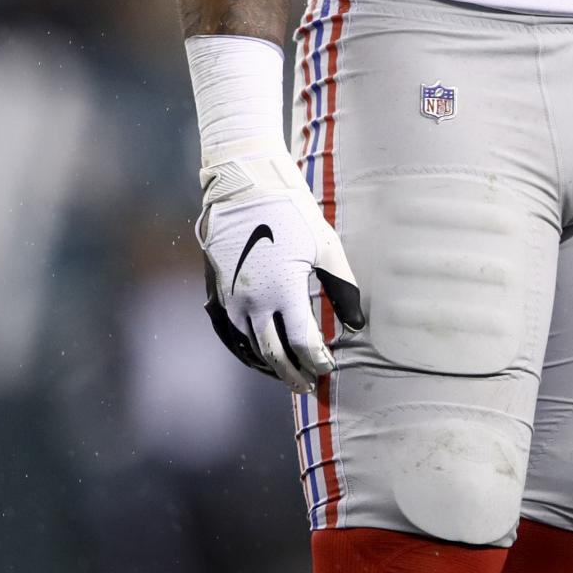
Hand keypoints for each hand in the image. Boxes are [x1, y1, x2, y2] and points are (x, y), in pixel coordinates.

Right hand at [197, 141, 365, 391]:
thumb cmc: (290, 211)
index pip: (303, 342)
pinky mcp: (216, 292)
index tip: (328, 367)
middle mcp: (253, 302)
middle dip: (293, 374)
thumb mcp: (325, 246)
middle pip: (274, 353)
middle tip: (308, 387)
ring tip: (286, 374)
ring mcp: (231, 299)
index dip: (317, 360)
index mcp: (284, 292)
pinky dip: (245, 350)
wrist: (243, 185)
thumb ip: (342, 287)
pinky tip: (257, 355)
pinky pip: (229, 333)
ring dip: (269, 364)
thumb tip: (356, 323)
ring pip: (250, 347)